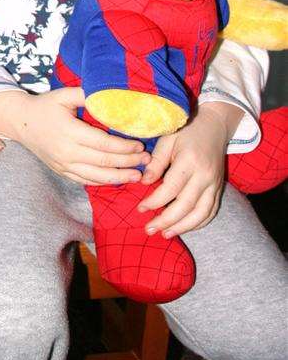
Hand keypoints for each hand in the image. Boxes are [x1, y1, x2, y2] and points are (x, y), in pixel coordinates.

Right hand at [0, 88, 148, 183]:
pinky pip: (85, 180)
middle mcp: (66, 152)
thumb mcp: (63, 95)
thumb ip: (86, 94)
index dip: (124, 147)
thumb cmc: (45, 106)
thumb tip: (112, 94)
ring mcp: (63, 165)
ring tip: (138, 176)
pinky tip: (117, 179)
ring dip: (119, 177)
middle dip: (128, 163)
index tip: (140, 145)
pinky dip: (103, 181)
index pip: (103, 143)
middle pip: (103, 161)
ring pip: (96, 176)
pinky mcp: (62, 172)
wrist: (20, 122)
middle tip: (147, 161)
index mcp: (69, 131)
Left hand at [138, 102, 242, 236]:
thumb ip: (156, 162)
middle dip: (166, 221)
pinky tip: (183, 228)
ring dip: (182, 227)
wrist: (215, 126)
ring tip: (165, 234)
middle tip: (148, 229)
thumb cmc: (186, 130)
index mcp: (189, 161)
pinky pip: (211, 211)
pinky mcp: (219, 188)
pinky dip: (198, 223)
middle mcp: (205, 175)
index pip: (171, 189)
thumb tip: (144, 183)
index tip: (140, 209)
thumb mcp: (167, 139)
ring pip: (201, 213)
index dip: (154, 202)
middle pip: (186, 205)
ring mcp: (214, 184)